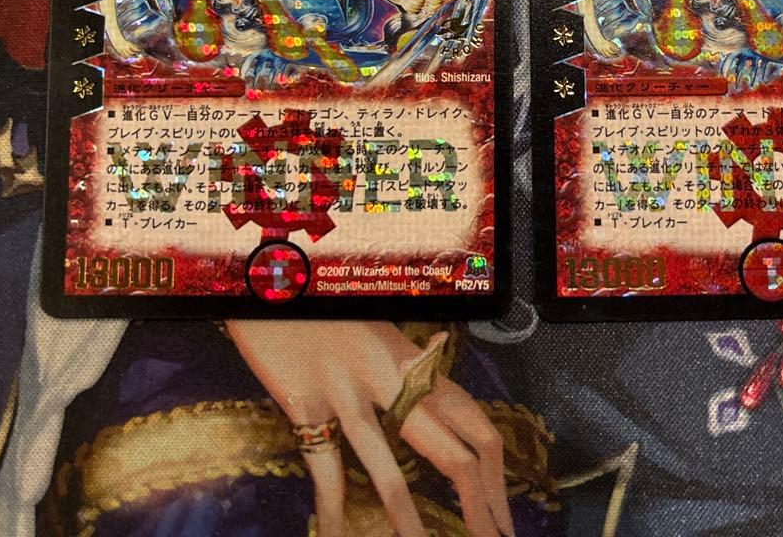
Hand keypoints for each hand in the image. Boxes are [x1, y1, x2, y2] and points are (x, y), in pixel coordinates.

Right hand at [226, 320, 513, 536]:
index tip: (502, 517)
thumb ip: (406, 365)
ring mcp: (348, 390)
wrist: (280, 273)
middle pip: (452, 450)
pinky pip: (322, 461)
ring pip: (387, 466)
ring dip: (408, 520)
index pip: (476, 424)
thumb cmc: (328, 303)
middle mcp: (390, 378)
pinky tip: (335, 534)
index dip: (497, 476)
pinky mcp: (304, 398)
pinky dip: (329, 505)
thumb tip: (435, 390)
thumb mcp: (378, 330)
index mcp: (415, 361)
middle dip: (478, 505)